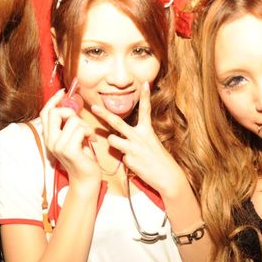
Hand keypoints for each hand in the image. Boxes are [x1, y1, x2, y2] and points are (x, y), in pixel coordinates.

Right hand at [40, 89, 98, 183]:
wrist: (86, 179)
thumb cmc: (82, 157)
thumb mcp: (73, 138)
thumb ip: (68, 125)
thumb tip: (71, 106)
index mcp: (49, 137)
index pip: (45, 113)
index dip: (53, 100)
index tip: (63, 92)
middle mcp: (50, 141)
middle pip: (55, 112)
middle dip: (71, 113)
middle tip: (81, 124)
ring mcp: (58, 146)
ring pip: (72, 120)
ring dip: (85, 125)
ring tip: (89, 136)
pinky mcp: (69, 150)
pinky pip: (80, 129)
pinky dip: (89, 132)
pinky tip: (91, 141)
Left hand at [91, 82, 185, 196]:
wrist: (168, 177)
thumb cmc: (159, 160)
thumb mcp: (152, 143)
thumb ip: (137, 137)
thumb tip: (122, 136)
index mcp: (147, 131)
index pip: (146, 110)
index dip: (145, 96)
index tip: (144, 83)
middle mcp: (139, 137)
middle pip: (117, 122)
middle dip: (103, 114)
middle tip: (93, 106)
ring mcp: (133, 148)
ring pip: (112, 140)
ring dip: (114, 143)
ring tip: (127, 150)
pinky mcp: (130, 160)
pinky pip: (121, 157)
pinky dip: (126, 161)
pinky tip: (137, 165)